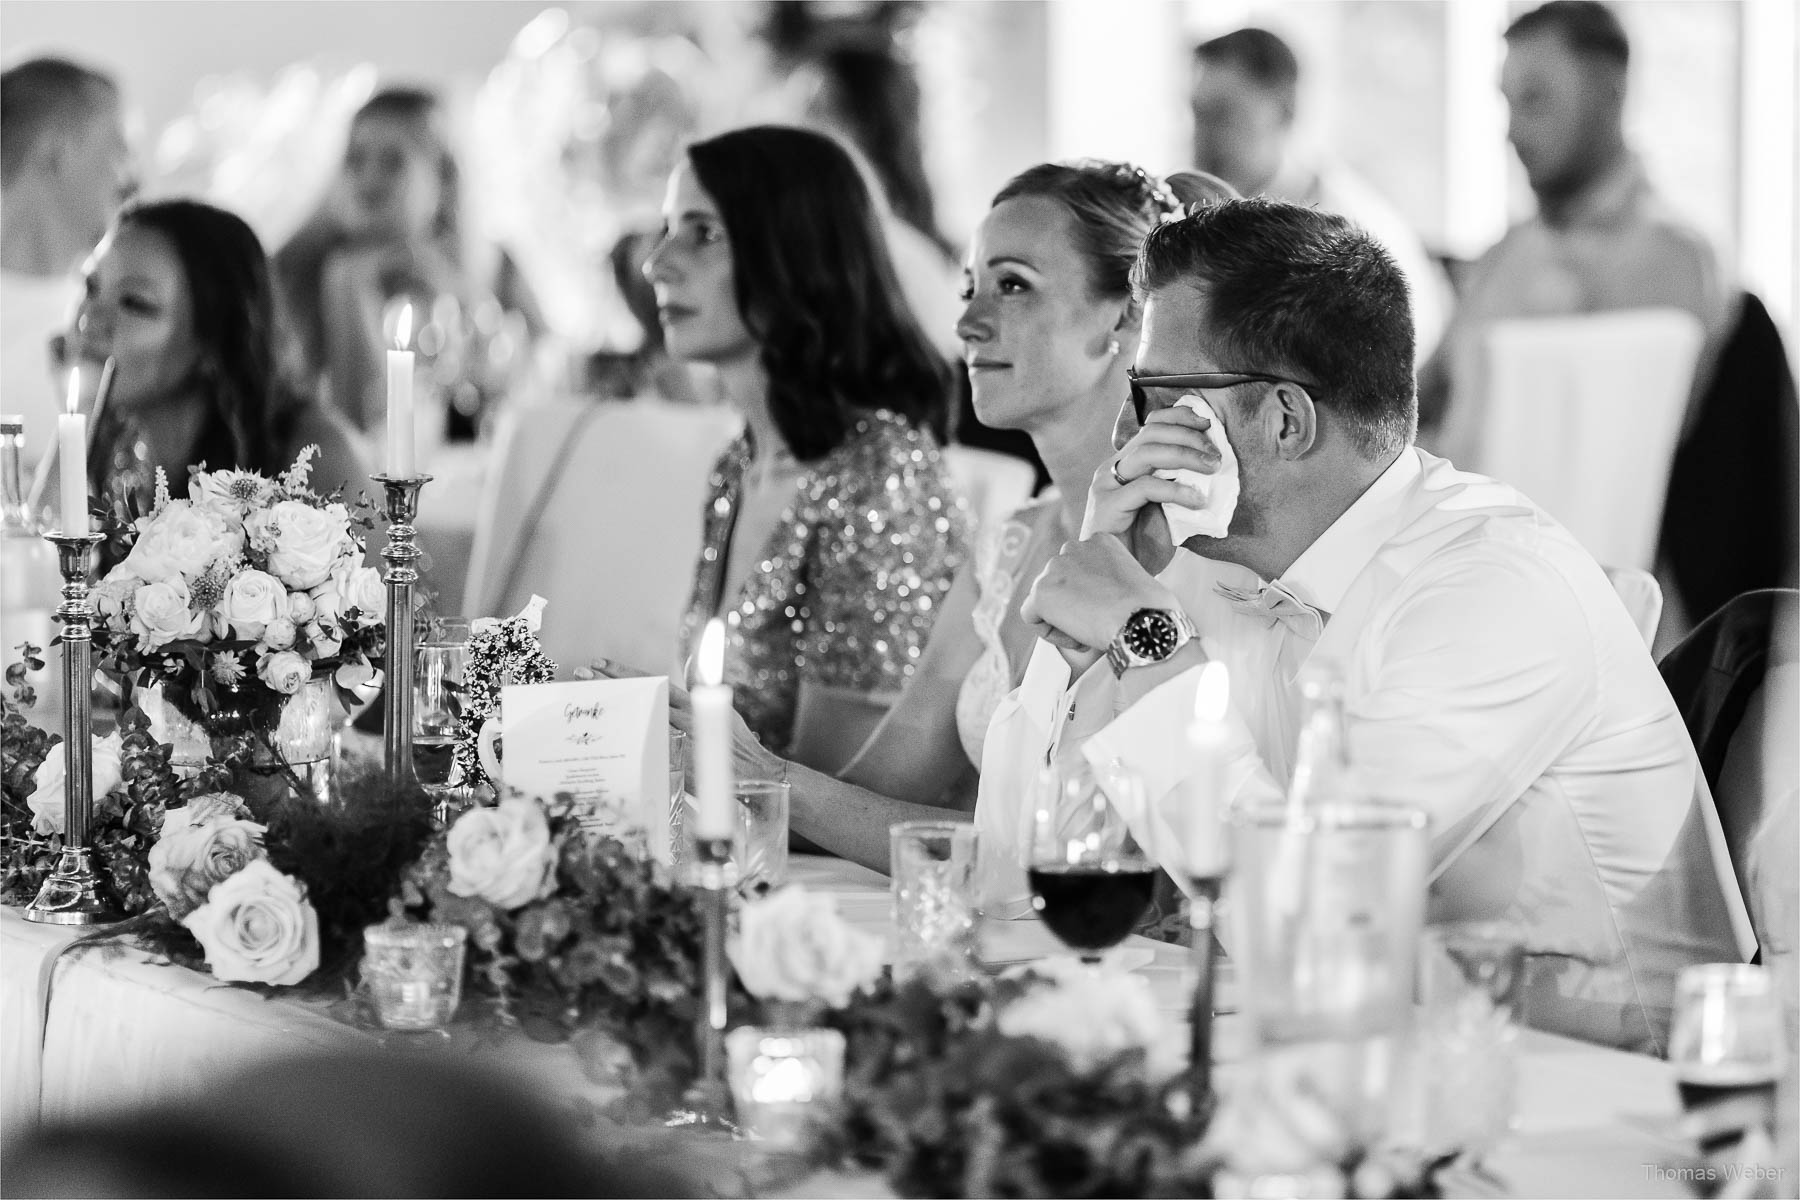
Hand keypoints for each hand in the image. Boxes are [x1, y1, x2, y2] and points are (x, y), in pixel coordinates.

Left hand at [582, 658, 785, 785]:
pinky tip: (602, 737)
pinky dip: (623, 740)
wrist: (753, 776)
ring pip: (636, 719)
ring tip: (585, 697)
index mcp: (693, 703)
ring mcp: (678, 740)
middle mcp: (683, 718)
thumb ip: (701, 688)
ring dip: (611, 708)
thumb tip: (690, 663)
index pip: (651, 682)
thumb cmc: (738, 745)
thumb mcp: (722, 711)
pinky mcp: (675, 763)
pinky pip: (643, 748)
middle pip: (637, 697)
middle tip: (582, 673)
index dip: (625, 672)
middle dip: (609, 683)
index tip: (602, 663)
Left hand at [1019, 534, 1178, 669]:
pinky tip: (1075, 637)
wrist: (1144, 623)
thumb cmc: (1150, 610)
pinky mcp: (1041, 592)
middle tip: (1096, 624)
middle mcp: (1074, 547)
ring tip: (1089, 632)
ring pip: (1045, 599)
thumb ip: (1108, 578)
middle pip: (1059, 582)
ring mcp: (1054, 568)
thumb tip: (1098, 596)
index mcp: (1099, 540)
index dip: (1089, 594)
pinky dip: (1049, 632)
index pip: (1077, 567)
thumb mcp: (1133, 578)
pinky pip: (1031, 616)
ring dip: (1063, 619)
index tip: (1103, 609)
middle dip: (1073, 606)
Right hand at [1083, 405, 1219, 574]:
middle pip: (1151, 433)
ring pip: (1148, 452)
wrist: (1116, 578)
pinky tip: (1195, 500)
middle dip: (1189, 437)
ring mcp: (1107, 485)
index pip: (1150, 426)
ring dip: (1186, 456)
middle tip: (1215, 454)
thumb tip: (1212, 467)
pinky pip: (1146, 487)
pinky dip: (1175, 490)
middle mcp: (1112, 469)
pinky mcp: (1107, 505)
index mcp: (1125, 464)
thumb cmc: (1141, 547)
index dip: (1179, 417)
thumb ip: (1178, 484)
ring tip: (1212, 469)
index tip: (1207, 424)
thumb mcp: (1166, 508)